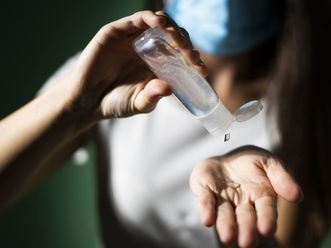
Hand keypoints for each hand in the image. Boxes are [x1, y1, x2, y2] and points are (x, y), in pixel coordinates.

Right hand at [68, 10, 205, 119]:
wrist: (87, 100)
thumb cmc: (115, 102)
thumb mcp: (139, 103)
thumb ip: (153, 97)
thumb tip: (168, 88)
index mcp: (158, 64)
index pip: (181, 55)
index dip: (193, 59)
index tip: (201, 70)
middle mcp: (148, 48)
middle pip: (174, 37)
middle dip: (187, 45)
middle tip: (191, 58)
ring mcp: (134, 38)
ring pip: (160, 23)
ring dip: (174, 30)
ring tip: (180, 44)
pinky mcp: (118, 31)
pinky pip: (139, 18)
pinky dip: (152, 19)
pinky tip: (161, 26)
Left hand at [190, 146, 302, 247]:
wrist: (226, 154)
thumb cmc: (251, 162)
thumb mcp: (269, 163)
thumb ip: (282, 177)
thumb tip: (297, 196)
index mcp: (261, 197)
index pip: (266, 211)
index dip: (267, 220)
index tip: (267, 230)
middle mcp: (242, 204)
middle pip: (245, 218)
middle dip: (246, 230)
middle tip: (247, 243)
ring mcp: (222, 200)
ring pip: (225, 215)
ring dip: (226, 226)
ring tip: (227, 237)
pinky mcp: (204, 192)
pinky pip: (205, 201)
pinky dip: (206, 210)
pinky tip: (207, 220)